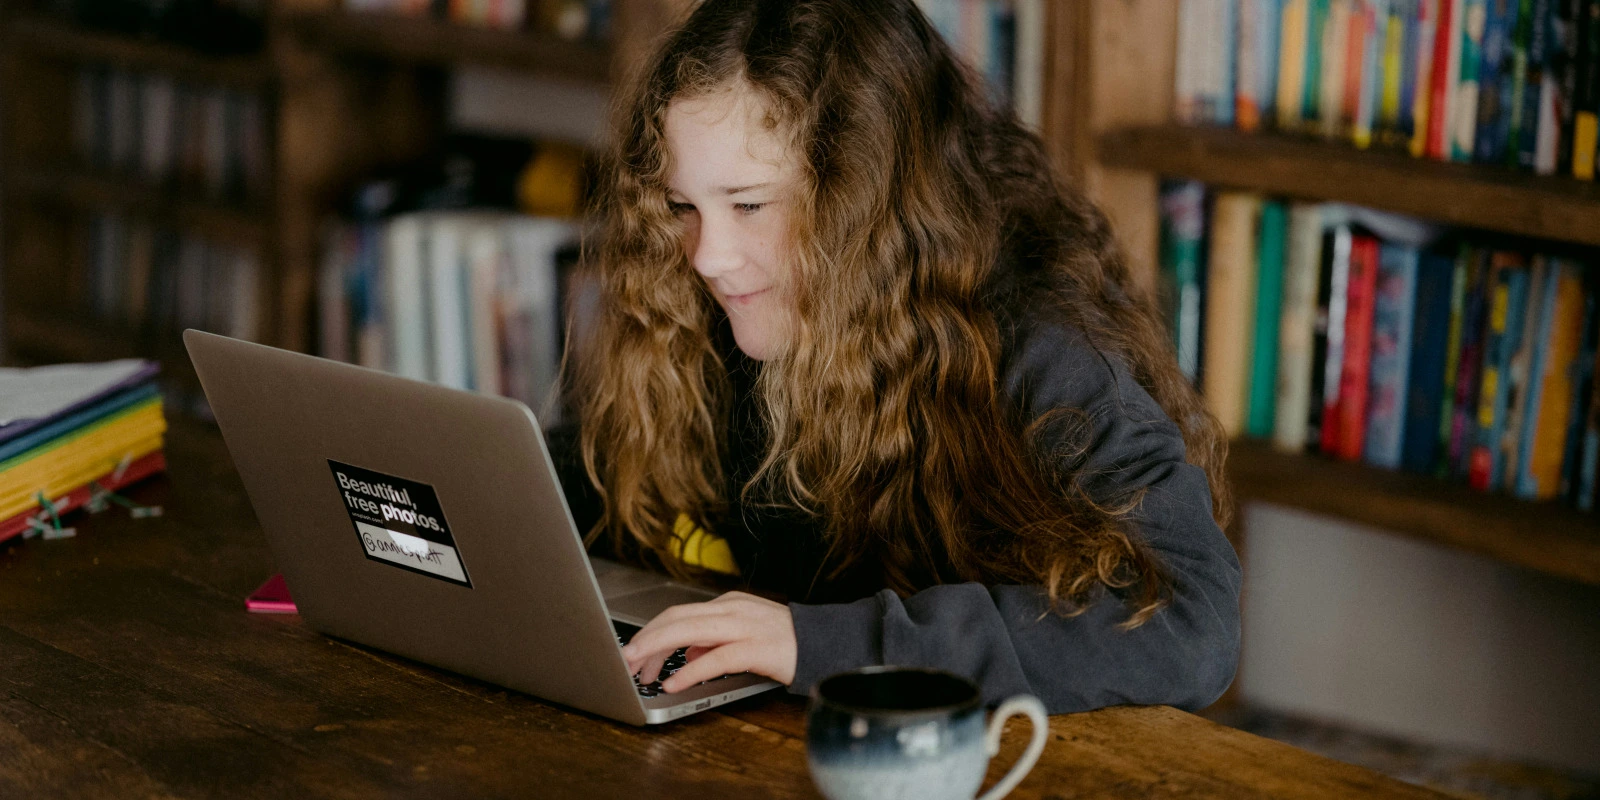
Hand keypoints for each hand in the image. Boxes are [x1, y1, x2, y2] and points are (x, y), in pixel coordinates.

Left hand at [620, 591, 796, 691]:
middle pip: (676, 619)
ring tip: (640, 670)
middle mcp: (731, 609)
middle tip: (624, 660)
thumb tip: (687, 652)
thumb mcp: (743, 635)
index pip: (677, 614)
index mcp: (727, 604)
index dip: (650, 634)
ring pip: (688, 631)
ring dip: (658, 650)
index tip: (633, 654)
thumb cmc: (785, 642)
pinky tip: (674, 683)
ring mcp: (744, 626)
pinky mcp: (756, 648)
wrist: (825, 643)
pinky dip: (690, 671)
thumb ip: (714, 640)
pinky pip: (715, 658)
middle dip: (645, 640)